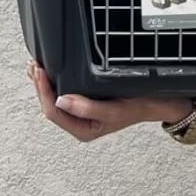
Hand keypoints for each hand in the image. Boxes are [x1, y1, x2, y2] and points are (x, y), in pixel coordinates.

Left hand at [29, 61, 187, 141]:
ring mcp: (82, 112)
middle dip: (40, 86)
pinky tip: (52, 72)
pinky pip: (64, 92)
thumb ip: (88, 108)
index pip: (54, 111)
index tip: (41, 72)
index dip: (44, 92)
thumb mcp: (116, 109)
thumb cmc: (141, 107)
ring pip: (55, 98)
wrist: (161, 103)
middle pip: (50, 105)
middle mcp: (80, 122)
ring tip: (38, 67)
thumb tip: (61, 101)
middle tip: (35, 65)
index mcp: (84, 129)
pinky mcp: (86, 102)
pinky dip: (56, 81)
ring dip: (46, 83)